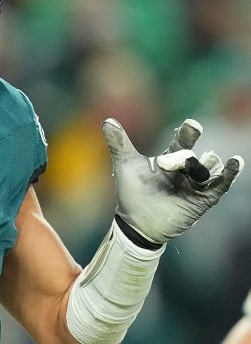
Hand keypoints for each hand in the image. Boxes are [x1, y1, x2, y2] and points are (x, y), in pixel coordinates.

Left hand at [103, 117, 243, 243]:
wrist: (135, 223)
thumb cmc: (131, 193)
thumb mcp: (125, 165)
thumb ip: (119, 143)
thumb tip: (107, 120)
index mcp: (169, 159)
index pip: (182, 142)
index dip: (188, 132)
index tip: (192, 124)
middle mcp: (185, 170)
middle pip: (191, 156)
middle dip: (184, 154)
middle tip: (174, 151)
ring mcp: (194, 185)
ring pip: (205, 170)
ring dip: (202, 166)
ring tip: (200, 162)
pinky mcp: (202, 200)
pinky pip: (220, 185)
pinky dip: (229, 174)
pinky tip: (235, 163)